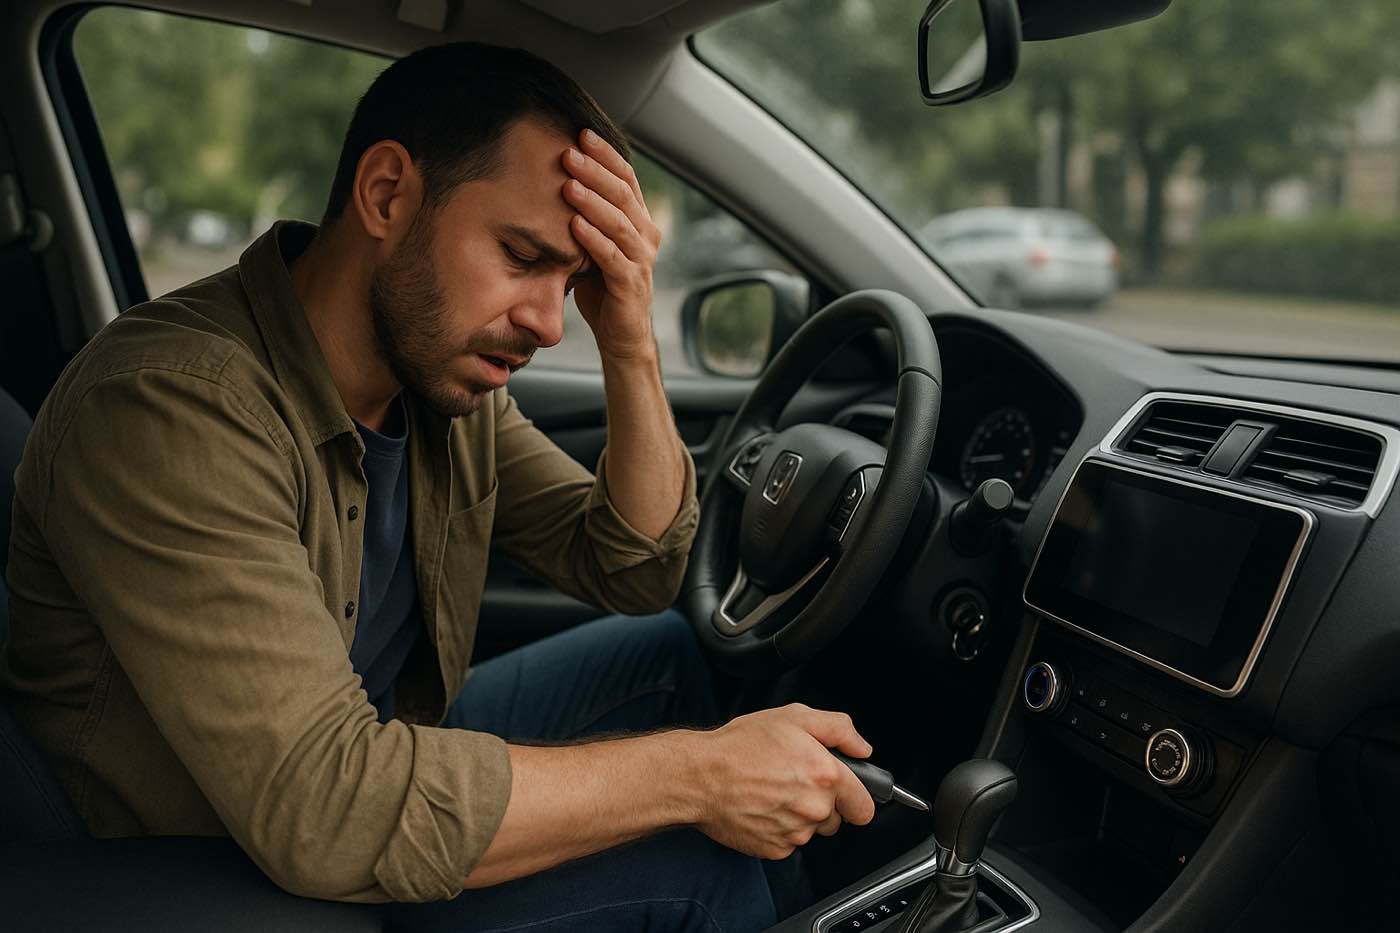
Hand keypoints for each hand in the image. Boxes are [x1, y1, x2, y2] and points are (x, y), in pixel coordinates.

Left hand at [560, 129, 662, 362]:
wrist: (620, 335)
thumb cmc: (602, 286)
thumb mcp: (592, 243)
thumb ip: (584, 215)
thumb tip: (556, 177)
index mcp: (639, 221)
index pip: (626, 178)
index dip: (606, 154)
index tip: (580, 133)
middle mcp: (646, 236)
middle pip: (624, 194)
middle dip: (596, 170)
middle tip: (569, 151)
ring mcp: (642, 260)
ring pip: (620, 222)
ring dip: (593, 201)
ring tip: (569, 183)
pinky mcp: (631, 285)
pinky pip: (612, 257)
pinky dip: (594, 240)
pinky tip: (574, 225)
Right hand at [690, 704, 876, 859]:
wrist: (700, 776)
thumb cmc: (741, 745)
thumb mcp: (794, 716)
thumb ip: (839, 729)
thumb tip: (863, 748)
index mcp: (826, 775)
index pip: (866, 806)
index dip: (858, 797)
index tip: (847, 793)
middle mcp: (814, 808)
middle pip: (837, 818)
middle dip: (823, 803)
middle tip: (795, 781)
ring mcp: (795, 833)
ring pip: (811, 830)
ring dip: (800, 815)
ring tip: (773, 791)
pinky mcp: (775, 849)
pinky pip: (789, 842)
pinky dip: (779, 828)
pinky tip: (762, 807)